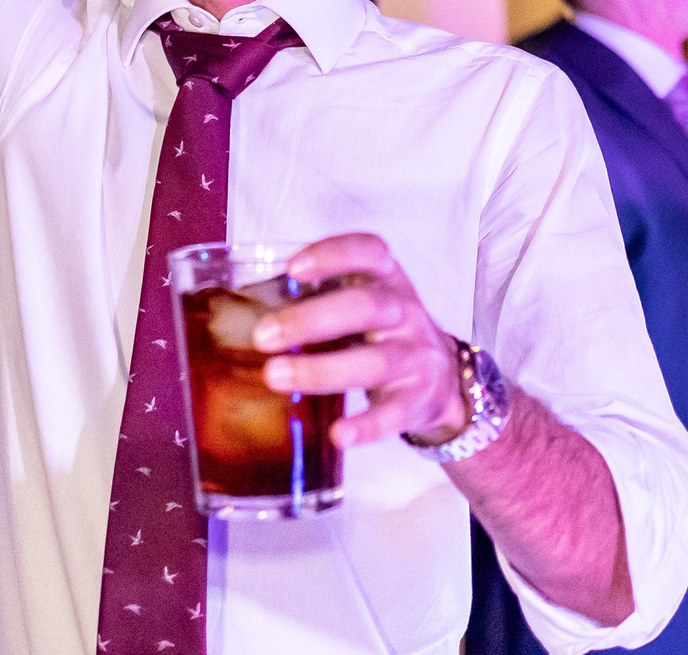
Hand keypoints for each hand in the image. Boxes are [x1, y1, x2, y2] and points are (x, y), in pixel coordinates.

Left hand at [256, 233, 466, 448]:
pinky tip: (337, 434)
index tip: (293, 269)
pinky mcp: (417, 400)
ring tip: (275, 376)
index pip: (369, 252)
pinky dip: (366, 426)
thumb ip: (319, 299)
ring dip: (321, 370)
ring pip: (374, 361)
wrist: (444, 380)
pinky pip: (392, 415)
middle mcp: (405, 312)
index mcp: (387, 280)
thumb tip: (243, 313)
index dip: (333, 255)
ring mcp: (415, 357)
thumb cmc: (383, 333)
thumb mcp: (363, 302)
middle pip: (365, 307)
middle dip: (311, 319)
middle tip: (263, 336)